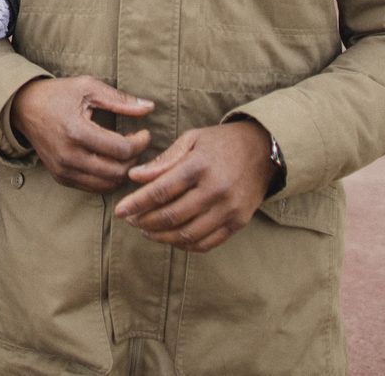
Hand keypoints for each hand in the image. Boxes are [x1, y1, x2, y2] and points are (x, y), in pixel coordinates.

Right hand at [9, 76, 154, 192]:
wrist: (24, 107)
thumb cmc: (59, 94)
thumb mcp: (88, 88)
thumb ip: (120, 100)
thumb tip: (150, 107)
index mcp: (76, 131)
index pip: (121, 150)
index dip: (140, 143)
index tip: (144, 133)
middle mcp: (69, 156)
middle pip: (117, 172)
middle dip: (135, 159)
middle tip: (137, 144)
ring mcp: (63, 170)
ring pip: (108, 185)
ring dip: (123, 172)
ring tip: (125, 153)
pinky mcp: (61, 178)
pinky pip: (94, 188)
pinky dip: (108, 178)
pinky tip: (111, 161)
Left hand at [112, 121, 277, 251]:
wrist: (265, 150)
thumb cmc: (221, 143)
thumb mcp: (192, 140)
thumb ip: (163, 160)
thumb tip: (135, 177)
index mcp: (200, 165)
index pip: (160, 190)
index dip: (136, 203)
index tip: (119, 211)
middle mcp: (216, 190)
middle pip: (172, 216)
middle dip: (145, 221)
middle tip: (131, 220)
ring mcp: (229, 209)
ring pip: (187, 235)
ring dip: (161, 237)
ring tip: (146, 231)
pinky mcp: (239, 223)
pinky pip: (206, 243)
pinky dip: (184, 245)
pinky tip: (171, 238)